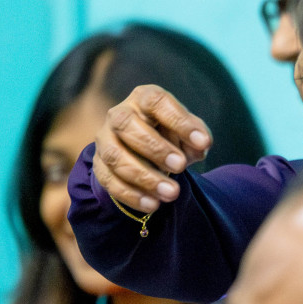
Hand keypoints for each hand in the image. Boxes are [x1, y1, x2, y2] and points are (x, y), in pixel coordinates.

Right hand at [92, 84, 212, 212]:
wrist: (148, 154)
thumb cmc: (173, 136)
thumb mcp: (190, 134)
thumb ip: (198, 137)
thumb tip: (201, 145)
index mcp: (144, 99)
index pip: (156, 101)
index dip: (179, 121)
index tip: (203, 143)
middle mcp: (119, 115)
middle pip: (126, 125)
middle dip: (155, 148)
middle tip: (180, 166)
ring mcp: (104, 140)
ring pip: (115, 156)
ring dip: (144, 177)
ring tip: (171, 193)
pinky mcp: (99, 165)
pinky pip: (109, 180)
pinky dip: (131, 195)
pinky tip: (153, 204)